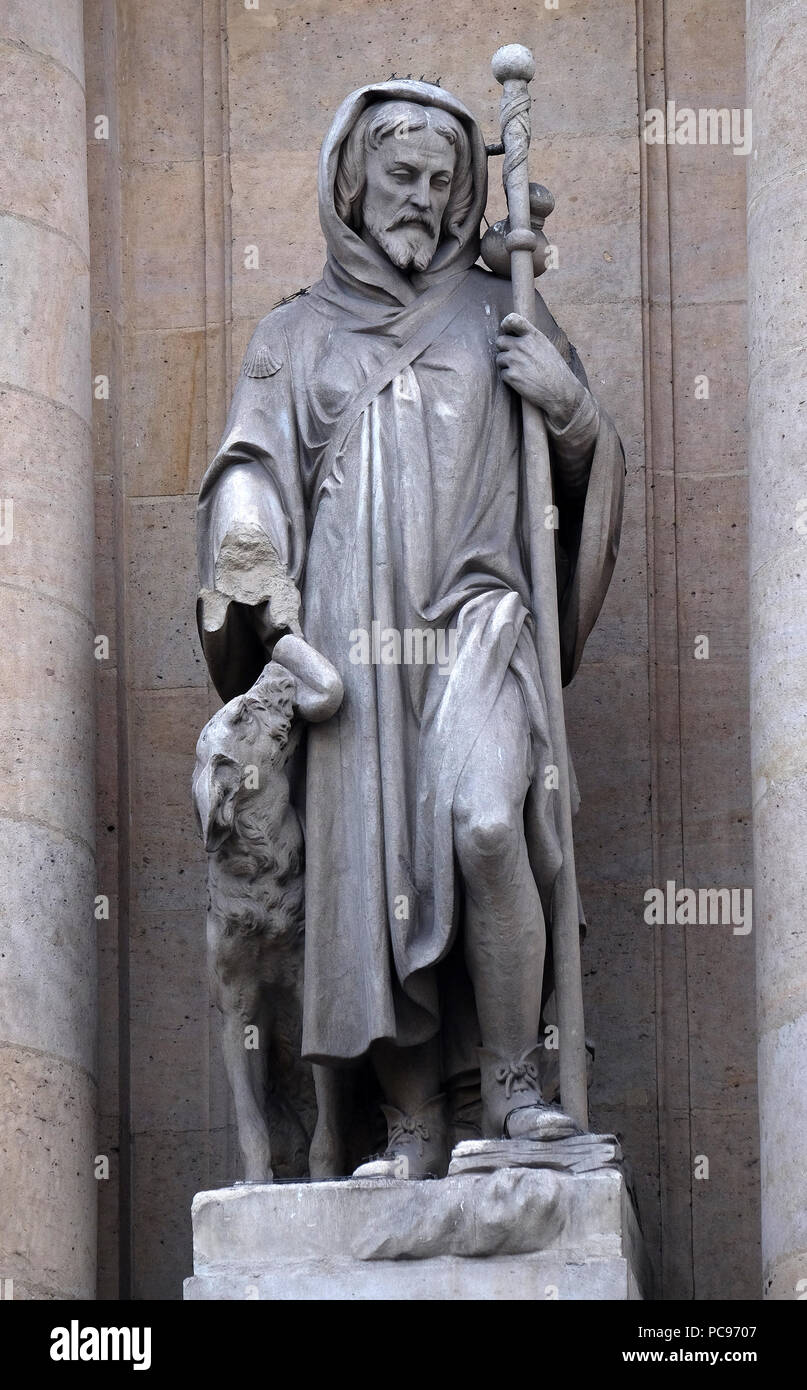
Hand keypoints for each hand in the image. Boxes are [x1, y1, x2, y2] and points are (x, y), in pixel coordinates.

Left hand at [496, 313, 585, 427]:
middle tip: (516, 359)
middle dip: (505, 349)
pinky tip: (522, 381)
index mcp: (533, 336)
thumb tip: (514, 336)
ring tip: (522, 372)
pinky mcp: (511, 376)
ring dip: (506, 365)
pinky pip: (502, 374)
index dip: (505, 325)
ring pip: (499, 359)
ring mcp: (515, 360)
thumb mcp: (546, 347)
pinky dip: (509, 378)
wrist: (561, 392)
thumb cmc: (555, 370)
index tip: (506, 331)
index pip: (511, 319)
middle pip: (500, 341)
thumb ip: (530, 339)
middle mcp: (522, 345)